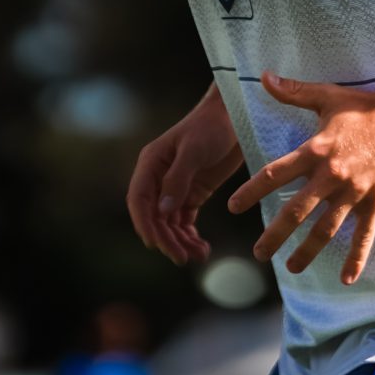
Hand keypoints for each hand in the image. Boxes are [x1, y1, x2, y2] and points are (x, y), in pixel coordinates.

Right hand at [126, 86, 243, 265]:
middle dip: (165, 238)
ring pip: (169, 223)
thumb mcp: (194, 149)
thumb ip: (178, 179)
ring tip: (197, 255)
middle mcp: (158, 178)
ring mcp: (175, 187)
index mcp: (151, 163)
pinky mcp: (192, 193)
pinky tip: (201, 248)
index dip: (144, 224)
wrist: (236, 115)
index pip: (139, 199)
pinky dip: (189, 236)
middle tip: (181, 258)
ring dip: (179, 241)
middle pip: (154, 216)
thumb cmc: (212, 125)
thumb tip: (162, 211)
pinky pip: (184, 221)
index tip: (156, 244)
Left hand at [226, 71, 374, 284]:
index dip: (252, 190)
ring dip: (307, 251)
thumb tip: (264, 76)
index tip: (234, 207)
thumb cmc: (365, 106)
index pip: (276, 173)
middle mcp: (333, 176)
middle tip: (258, 252)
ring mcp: (355, 194)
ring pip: (326, 230)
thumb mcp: (327, 96)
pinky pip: (364, 236)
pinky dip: (356, 258)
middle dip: (275, 234)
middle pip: (297, 211)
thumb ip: (293, 91)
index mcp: (317, 150)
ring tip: (291, 267)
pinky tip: (346, 279)